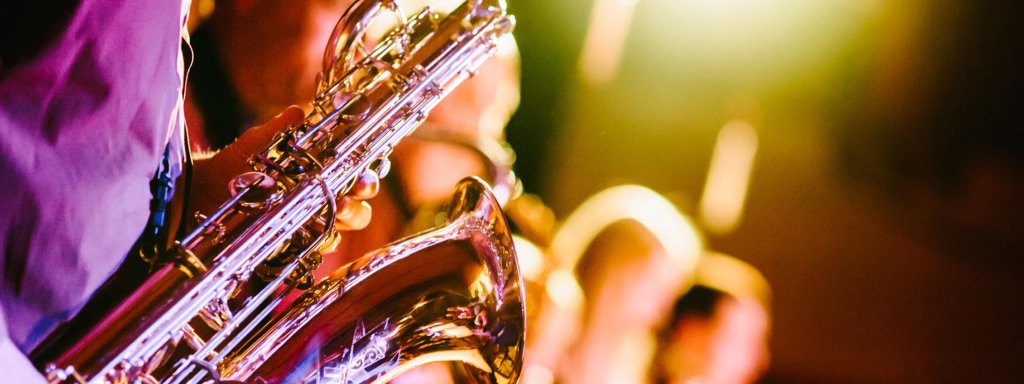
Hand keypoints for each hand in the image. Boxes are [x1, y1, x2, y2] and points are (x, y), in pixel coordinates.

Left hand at [187, 105, 379, 231]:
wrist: (200, 194)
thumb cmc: (234, 166)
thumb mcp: (257, 144)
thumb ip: (281, 129)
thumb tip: (299, 113)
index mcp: (322, 176)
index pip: (358, 178)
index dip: (367, 178)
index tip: (363, 176)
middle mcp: (320, 203)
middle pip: (358, 210)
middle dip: (358, 206)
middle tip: (346, 200)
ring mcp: (307, 228)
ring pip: (339, 232)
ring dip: (339, 225)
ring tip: (330, 216)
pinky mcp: (290, 249)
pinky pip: (314, 253)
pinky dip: (316, 246)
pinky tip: (309, 237)